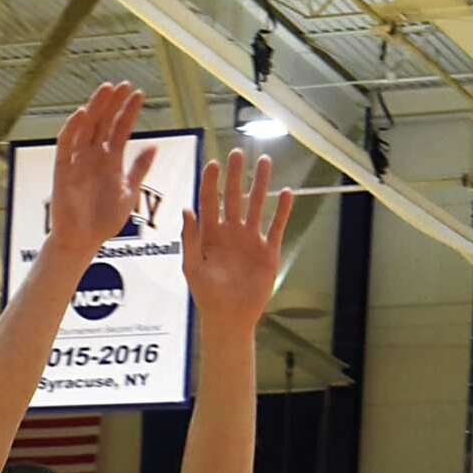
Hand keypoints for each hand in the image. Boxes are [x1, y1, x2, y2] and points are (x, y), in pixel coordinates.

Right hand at [48, 84, 155, 265]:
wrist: (82, 241)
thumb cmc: (103, 221)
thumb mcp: (128, 193)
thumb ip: (139, 169)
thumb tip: (154, 146)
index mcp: (110, 160)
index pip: (120, 129)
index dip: (129, 111)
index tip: (139, 94)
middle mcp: (94, 155)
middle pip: (103, 122)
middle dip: (113, 103)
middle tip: (124, 85)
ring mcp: (78, 160)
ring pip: (86, 126)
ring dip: (95, 107)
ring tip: (107, 89)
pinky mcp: (63, 168)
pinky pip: (66, 144)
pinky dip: (72, 128)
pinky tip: (82, 113)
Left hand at [182, 150, 293, 329]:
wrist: (229, 318)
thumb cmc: (207, 295)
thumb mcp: (192, 267)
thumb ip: (190, 238)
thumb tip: (187, 209)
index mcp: (210, 234)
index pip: (210, 201)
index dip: (211, 182)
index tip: (213, 164)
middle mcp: (231, 232)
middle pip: (233, 197)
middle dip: (235, 175)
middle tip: (238, 153)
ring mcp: (250, 240)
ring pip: (257, 205)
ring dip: (260, 184)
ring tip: (265, 162)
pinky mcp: (267, 251)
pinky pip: (276, 227)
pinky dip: (282, 211)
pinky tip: (285, 193)